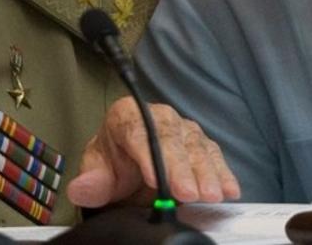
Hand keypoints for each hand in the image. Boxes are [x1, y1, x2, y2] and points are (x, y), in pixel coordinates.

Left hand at [66, 97, 239, 207]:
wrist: (130, 164)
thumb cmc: (115, 162)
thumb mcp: (98, 172)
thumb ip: (91, 181)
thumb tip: (81, 188)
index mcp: (128, 116)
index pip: (137, 132)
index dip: (147, 154)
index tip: (154, 178)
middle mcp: (159, 118)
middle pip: (171, 139)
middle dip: (181, 168)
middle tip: (187, 193)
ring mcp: (183, 130)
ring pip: (196, 147)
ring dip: (206, 173)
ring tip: (211, 195)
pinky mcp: (201, 144)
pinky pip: (214, 155)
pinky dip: (223, 173)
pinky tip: (230, 190)